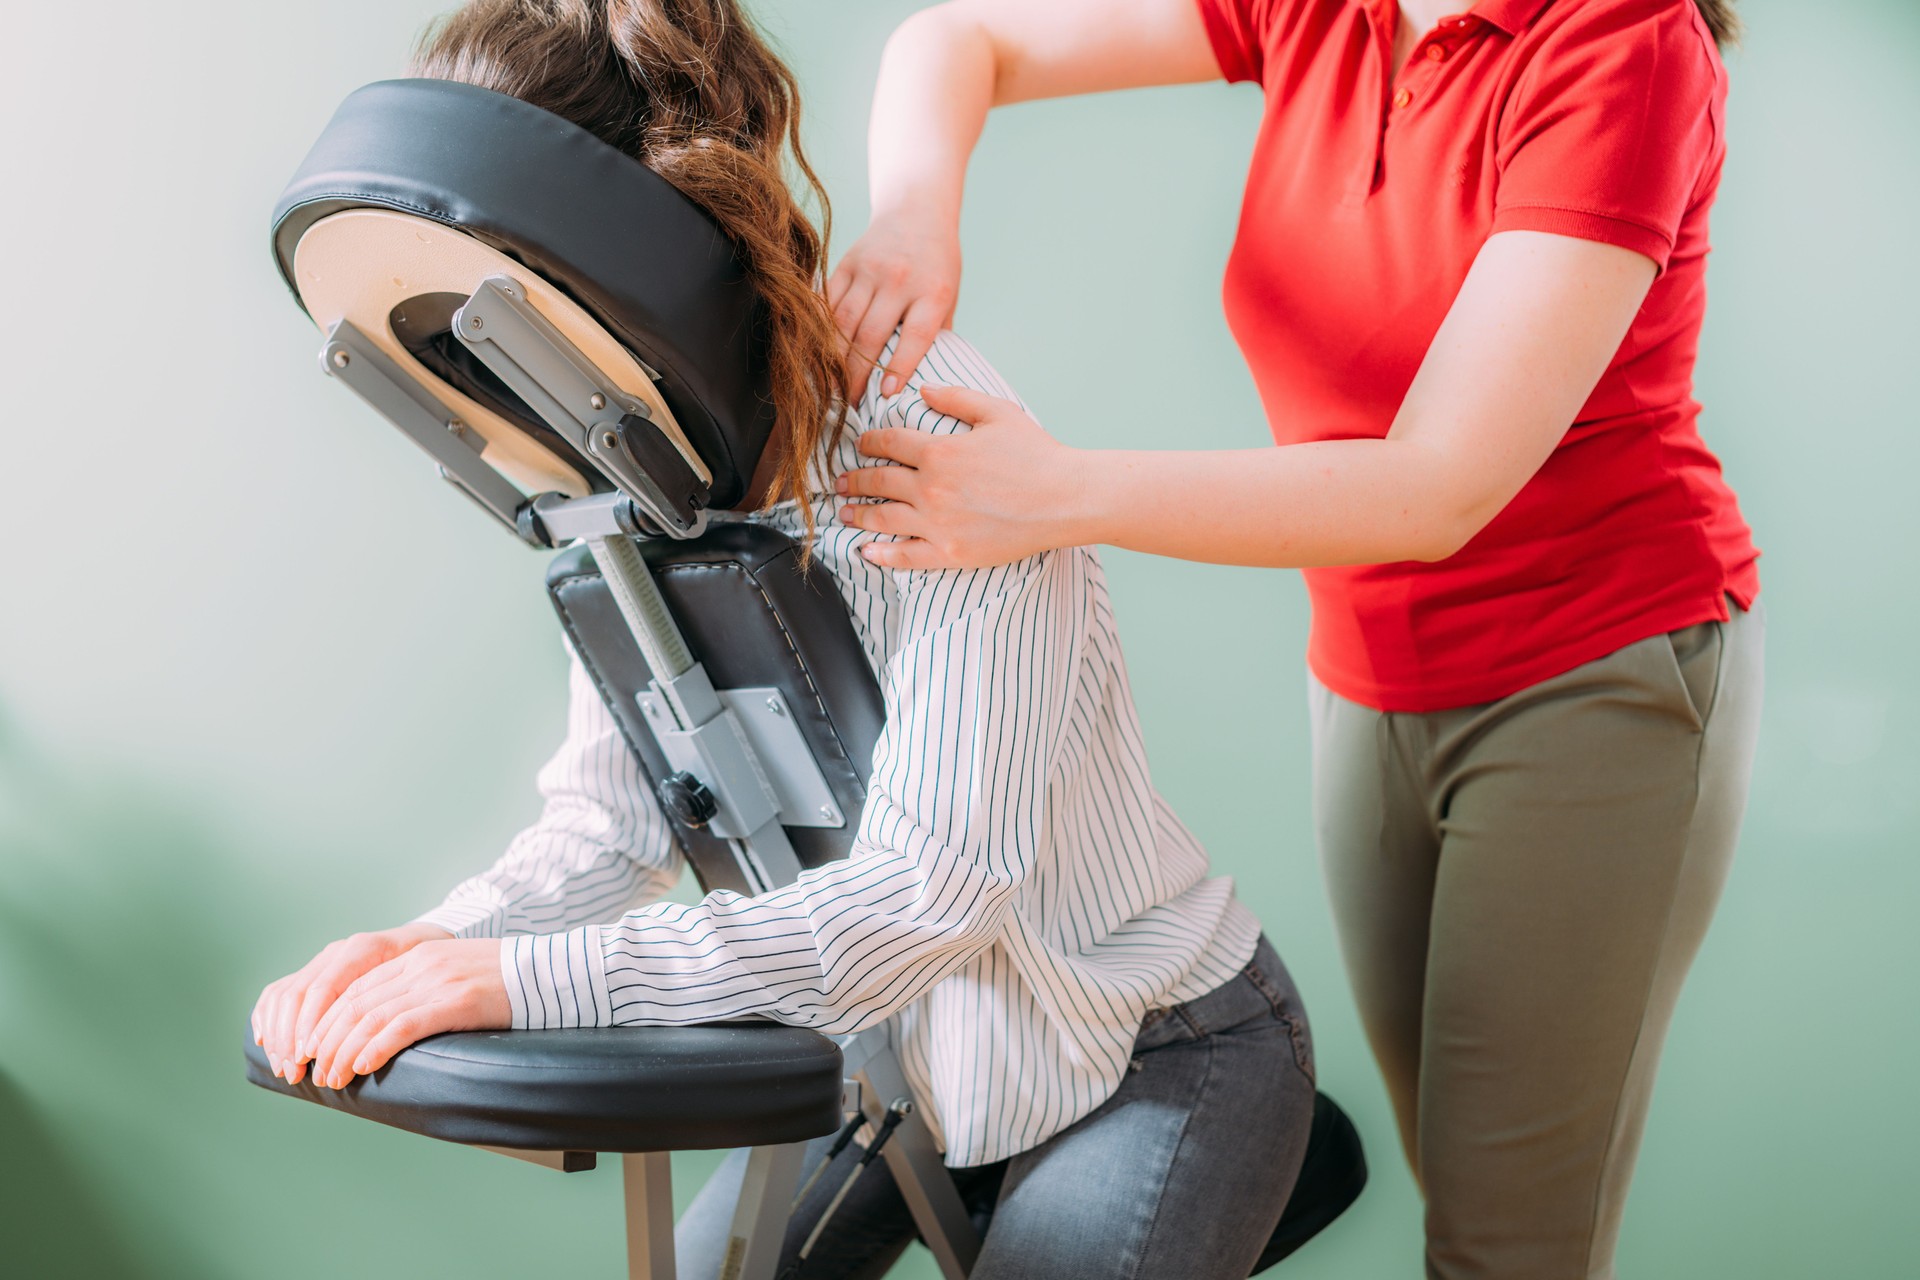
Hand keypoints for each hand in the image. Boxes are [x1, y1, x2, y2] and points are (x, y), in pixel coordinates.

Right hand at [251, 922, 450, 1084]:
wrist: (426, 939)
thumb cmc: (431, 963)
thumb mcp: (427, 975)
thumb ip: (403, 997)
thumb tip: (383, 1039)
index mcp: (362, 949)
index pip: (323, 988)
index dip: (311, 1025)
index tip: (308, 1058)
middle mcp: (337, 952)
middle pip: (298, 994)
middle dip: (290, 1037)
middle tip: (294, 1072)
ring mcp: (322, 961)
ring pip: (284, 995)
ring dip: (277, 1034)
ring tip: (284, 1067)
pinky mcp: (314, 972)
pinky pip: (279, 991)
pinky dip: (267, 1016)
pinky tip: (264, 1039)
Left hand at [304, 938, 510, 1088]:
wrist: (548, 969)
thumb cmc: (506, 980)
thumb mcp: (455, 973)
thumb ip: (424, 988)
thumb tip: (393, 1025)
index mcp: (416, 956)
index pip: (357, 988)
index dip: (329, 1019)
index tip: (314, 1047)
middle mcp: (420, 965)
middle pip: (356, 1003)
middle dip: (328, 1040)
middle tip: (316, 1071)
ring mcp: (437, 982)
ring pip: (373, 1017)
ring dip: (345, 1052)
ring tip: (333, 1079)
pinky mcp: (456, 1001)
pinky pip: (404, 1026)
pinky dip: (376, 1048)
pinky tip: (363, 1067)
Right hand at [826, 204, 959, 397]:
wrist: (916, 211)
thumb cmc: (937, 265)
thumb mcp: (949, 296)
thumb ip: (936, 333)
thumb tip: (923, 381)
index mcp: (933, 291)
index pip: (915, 337)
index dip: (899, 368)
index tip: (885, 395)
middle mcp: (900, 280)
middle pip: (872, 335)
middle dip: (858, 374)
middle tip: (850, 403)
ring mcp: (870, 270)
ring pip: (844, 321)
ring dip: (834, 358)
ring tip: (830, 385)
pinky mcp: (847, 263)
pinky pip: (828, 301)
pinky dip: (820, 329)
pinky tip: (816, 352)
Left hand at [833, 384, 1086, 568]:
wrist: (1066, 499)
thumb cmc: (1037, 455)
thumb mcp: (997, 412)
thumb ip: (956, 398)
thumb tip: (921, 390)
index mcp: (939, 451)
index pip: (889, 443)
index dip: (869, 441)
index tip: (861, 444)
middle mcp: (931, 488)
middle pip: (878, 481)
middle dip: (853, 479)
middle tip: (839, 481)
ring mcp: (938, 524)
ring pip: (883, 518)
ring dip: (858, 514)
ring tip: (844, 512)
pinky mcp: (950, 554)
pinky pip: (905, 557)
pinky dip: (881, 555)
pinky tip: (866, 552)